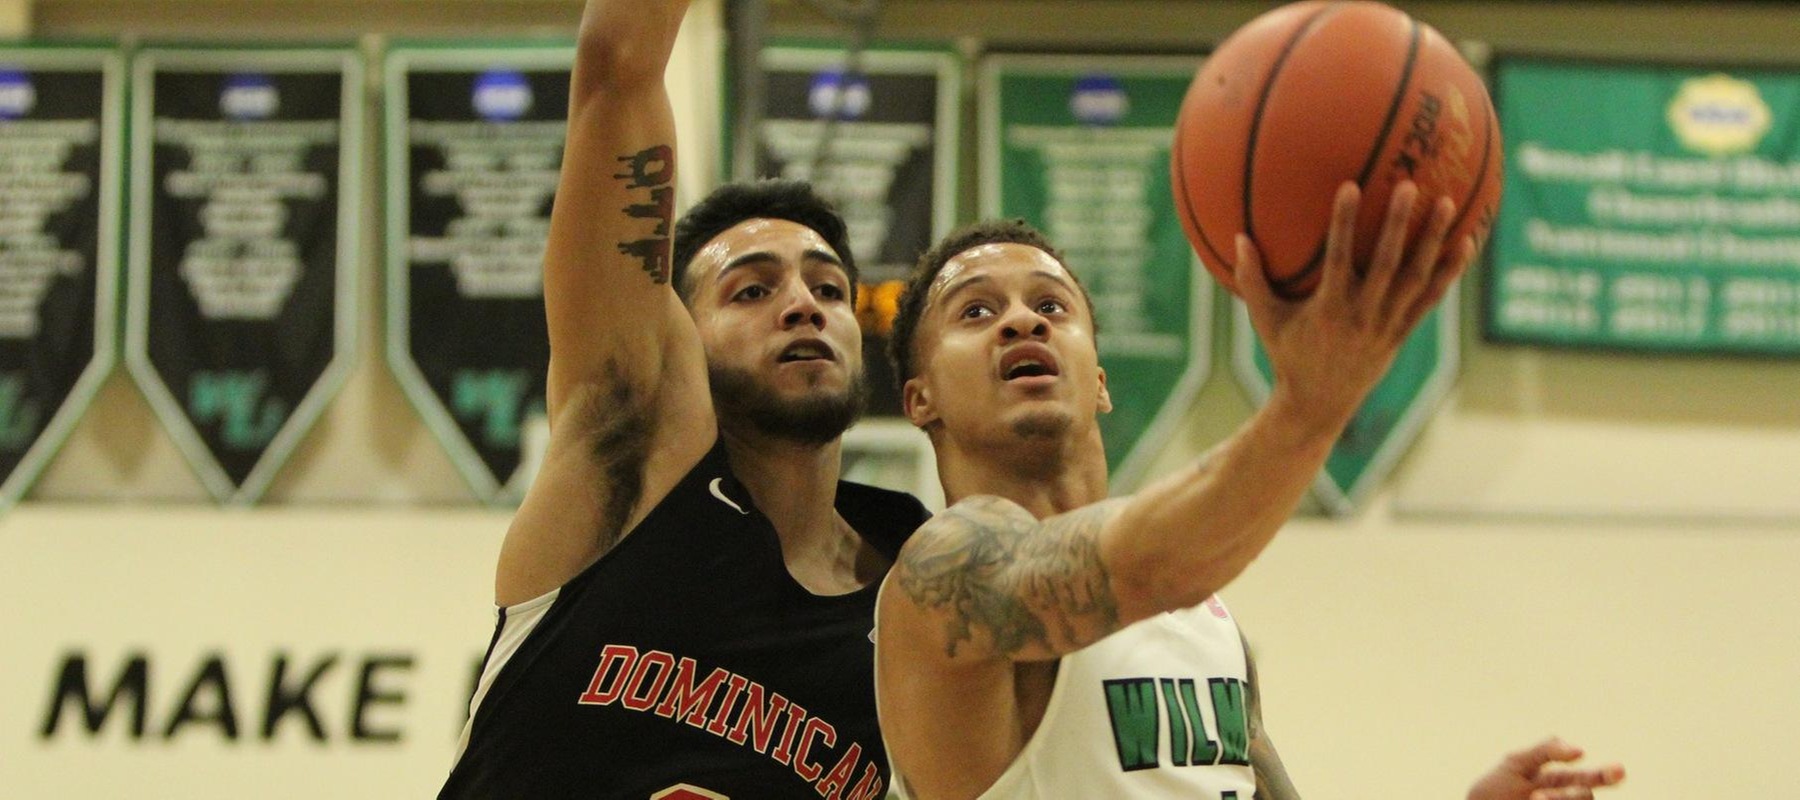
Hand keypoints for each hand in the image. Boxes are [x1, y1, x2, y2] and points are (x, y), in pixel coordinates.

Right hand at [1234, 181, 1473, 431]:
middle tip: (1409, 185)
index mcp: (1328, 309)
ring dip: (1433, 241)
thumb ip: (1252, 280)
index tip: (1350, 186)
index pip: (1339, 258)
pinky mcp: (1402, 333)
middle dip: (1398, 224)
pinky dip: (1448, 273)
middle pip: (1386, 264)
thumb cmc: (1287, 355)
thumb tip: (1239, 237)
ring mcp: (1386, 325)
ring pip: (1415, 279)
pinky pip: (1429, 300)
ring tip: (1448, 203)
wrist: (1319, 403)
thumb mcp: (1264, 320)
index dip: (1344, 223)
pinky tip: (1465, 244)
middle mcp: (1362, 315)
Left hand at [1467, 737, 1625, 799]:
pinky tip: (1536, 799)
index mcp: (1561, 781)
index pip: (1592, 776)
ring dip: (1560, 798)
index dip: (1608, 774)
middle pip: (1587, 794)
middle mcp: (1566, 799)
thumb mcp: (1516, 762)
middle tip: (1599, 778)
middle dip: (1590, 786)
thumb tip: (1581, 751)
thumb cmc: (1495, 788)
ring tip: (1535, 797)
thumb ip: (1546, 750)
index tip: (1618, 770)